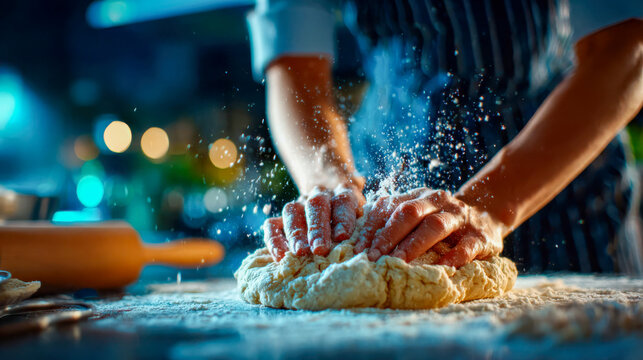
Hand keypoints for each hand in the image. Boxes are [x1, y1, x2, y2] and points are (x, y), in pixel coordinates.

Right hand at [263, 181, 365, 261]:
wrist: (330, 193)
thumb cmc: (352, 218)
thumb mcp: (362, 216)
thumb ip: (364, 228)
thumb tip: (367, 250)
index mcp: (343, 193)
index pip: (343, 201)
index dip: (343, 218)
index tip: (342, 236)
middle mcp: (320, 195)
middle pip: (316, 205)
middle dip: (318, 228)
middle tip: (320, 248)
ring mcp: (299, 204)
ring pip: (292, 211)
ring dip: (296, 233)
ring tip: (300, 253)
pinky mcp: (282, 217)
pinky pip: (272, 224)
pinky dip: (274, 239)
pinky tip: (280, 255)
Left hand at [353, 188, 503, 266]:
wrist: (487, 215)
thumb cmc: (439, 221)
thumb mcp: (417, 215)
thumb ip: (392, 222)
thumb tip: (359, 245)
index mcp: (418, 196)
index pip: (389, 207)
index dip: (372, 227)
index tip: (357, 249)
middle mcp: (437, 201)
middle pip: (409, 213)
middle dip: (388, 235)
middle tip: (373, 258)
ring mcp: (459, 217)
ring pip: (434, 226)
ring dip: (413, 245)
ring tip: (398, 263)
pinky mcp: (480, 236)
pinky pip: (466, 246)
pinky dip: (452, 258)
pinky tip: (440, 269)